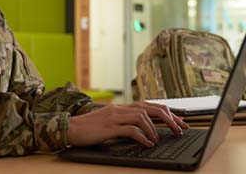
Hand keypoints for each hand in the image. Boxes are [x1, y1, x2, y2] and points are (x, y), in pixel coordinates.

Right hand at [67, 101, 188, 146]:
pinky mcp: (109, 128)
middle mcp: (119, 109)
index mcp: (121, 108)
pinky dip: (142, 137)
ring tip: (158, 140)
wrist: (71, 128)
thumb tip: (142, 129)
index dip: (166, 113)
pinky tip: (147, 144)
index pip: (148, 105)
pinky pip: (131, 130)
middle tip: (179, 129)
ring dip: (154, 129)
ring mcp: (114, 117)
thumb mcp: (109, 122)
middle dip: (168, 118)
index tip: (179, 121)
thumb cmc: (89, 128)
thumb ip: (123, 122)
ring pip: (142, 117)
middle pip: (149, 108)